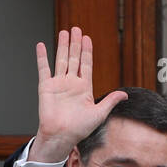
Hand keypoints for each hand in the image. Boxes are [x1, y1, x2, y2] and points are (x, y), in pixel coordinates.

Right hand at [30, 28, 127, 162]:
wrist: (61, 136)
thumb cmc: (79, 129)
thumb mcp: (99, 114)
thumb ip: (110, 101)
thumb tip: (125, 95)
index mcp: (84, 88)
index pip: (86, 65)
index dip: (87, 51)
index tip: (87, 38)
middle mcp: (71, 84)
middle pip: (74, 58)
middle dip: (75, 44)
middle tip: (76, 29)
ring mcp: (58, 84)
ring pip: (61, 60)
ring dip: (62, 46)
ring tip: (64, 32)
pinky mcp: (46, 87)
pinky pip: (43, 69)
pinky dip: (42, 57)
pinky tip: (41, 46)